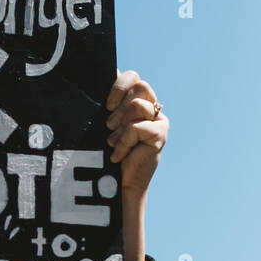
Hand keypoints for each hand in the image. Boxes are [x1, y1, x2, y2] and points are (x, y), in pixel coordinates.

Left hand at [106, 70, 167, 198]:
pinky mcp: (161, 134)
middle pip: (140, 85)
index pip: (133, 76)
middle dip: (119, 106)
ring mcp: (158, 120)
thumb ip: (107, 103)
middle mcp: (151, 107)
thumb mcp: (103, 123)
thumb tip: (99, 77)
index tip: (107, 105)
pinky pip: (137, 127)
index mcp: (137, 100)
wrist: (116, 184)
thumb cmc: (106, 152)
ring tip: (113, 141)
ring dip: (120, 125)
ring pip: (138, 104)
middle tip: (109, 125)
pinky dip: (123, 142)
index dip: (119, 85)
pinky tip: (119, 154)